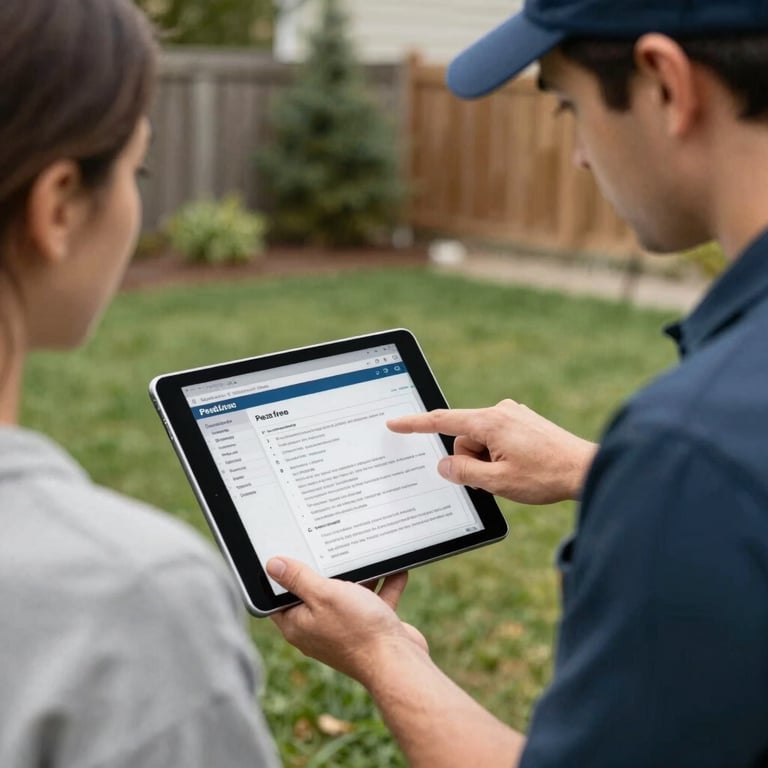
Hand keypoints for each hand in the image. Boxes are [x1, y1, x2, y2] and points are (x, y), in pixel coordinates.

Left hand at [268, 558, 427, 684]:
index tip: (287, 555)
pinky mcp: (369, 630)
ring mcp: (345, 631)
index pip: (279, 600)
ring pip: (347, 596)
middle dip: (324, 571)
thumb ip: (298, 578)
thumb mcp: (324, 594)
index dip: (281, 578)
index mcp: (299, 625)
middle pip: (315, 594)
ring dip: (359, 577)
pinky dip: (382, 586)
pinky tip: (394, 569)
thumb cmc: (358, 630)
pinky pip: (373, 602)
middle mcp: (319, 630)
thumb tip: (272, 565)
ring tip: (362, 554)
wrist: (398, 661)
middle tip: (326, 547)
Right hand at [388, 399, 597, 503]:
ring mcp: (513, 414)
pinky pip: (496, 437)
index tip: (394, 423)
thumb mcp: (498, 482)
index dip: (414, 424)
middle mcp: (499, 411)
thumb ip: (464, 472)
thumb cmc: (546, 476)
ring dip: (487, 459)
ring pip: (480, 440)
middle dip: (470, 460)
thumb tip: (444, 465)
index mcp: (489, 422)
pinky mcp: (523, 421)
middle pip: (463, 437)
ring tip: (514, 473)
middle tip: (495, 479)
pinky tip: (521, 466)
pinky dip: (498, 454)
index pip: (441, 421)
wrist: (587, 469)